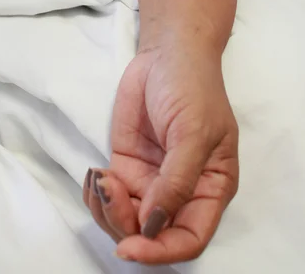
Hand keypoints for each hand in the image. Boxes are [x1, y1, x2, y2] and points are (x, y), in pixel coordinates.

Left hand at [83, 44, 238, 263]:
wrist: (168, 53)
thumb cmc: (193, 88)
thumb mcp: (194, 133)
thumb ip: (176, 181)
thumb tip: (152, 226)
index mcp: (209, 188)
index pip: (190, 238)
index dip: (162, 251)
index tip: (131, 246)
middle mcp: (180, 191)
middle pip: (152, 234)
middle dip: (126, 226)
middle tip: (109, 191)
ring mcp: (150, 179)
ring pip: (125, 220)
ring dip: (106, 211)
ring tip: (100, 177)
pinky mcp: (127, 165)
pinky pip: (108, 197)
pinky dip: (96, 196)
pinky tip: (94, 175)